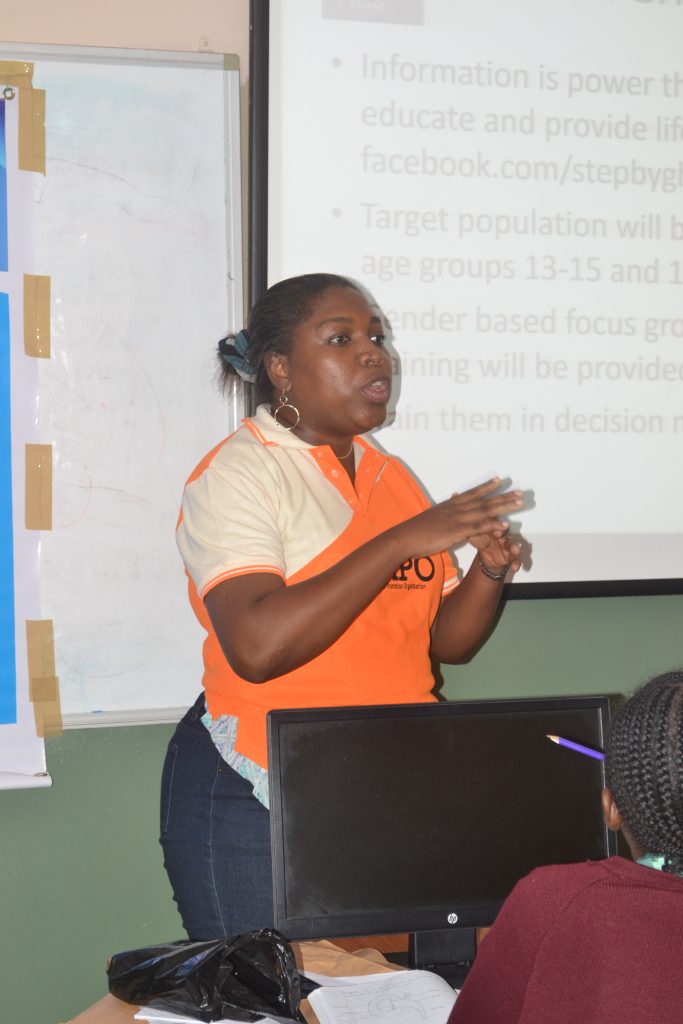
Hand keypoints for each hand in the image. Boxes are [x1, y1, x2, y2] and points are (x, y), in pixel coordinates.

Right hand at [398, 477, 523, 559]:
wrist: (405, 537)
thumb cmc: (415, 531)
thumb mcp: (431, 517)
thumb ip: (443, 514)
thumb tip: (448, 508)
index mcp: (450, 505)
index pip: (472, 493)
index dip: (487, 487)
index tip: (500, 480)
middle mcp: (456, 508)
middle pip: (484, 500)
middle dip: (503, 496)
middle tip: (520, 492)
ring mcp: (457, 519)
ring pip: (485, 510)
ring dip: (504, 506)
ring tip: (520, 503)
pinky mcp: (457, 531)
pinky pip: (478, 527)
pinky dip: (492, 525)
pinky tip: (504, 524)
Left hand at [469, 524, 522, 573]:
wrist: (487, 557)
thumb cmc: (482, 542)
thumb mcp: (474, 537)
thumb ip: (472, 533)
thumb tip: (464, 528)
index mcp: (495, 530)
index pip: (497, 527)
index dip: (498, 527)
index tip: (498, 528)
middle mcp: (504, 537)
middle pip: (508, 536)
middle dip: (507, 537)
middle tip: (504, 538)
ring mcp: (509, 548)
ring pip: (515, 547)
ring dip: (515, 548)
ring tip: (515, 550)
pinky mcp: (512, 558)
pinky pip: (516, 561)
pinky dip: (516, 564)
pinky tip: (514, 567)